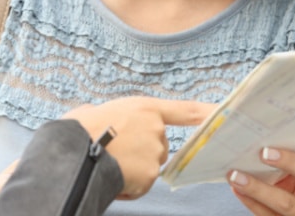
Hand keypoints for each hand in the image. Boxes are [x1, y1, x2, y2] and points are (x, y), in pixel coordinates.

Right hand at [63, 96, 214, 198]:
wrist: (72, 154)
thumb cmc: (75, 131)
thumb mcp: (92, 111)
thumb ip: (107, 114)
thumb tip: (94, 115)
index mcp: (144, 107)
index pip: (184, 110)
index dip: (205, 112)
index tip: (222, 113)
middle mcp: (156, 128)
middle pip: (160, 146)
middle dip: (142, 153)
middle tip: (115, 153)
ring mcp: (155, 152)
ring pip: (149, 167)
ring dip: (134, 171)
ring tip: (107, 165)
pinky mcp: (150, 175)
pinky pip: (141, 186)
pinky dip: (128, 187)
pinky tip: (111, 179)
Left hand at [226, 112, 294, 215]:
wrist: (294, 215)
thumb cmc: (293, 180)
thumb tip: (265, 120)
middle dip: (290, 161)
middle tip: (264, 152)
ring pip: (286, 202)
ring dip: (258, 188)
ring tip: (235, 175)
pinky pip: (268, 215)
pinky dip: (250, 201)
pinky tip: (236, 188)